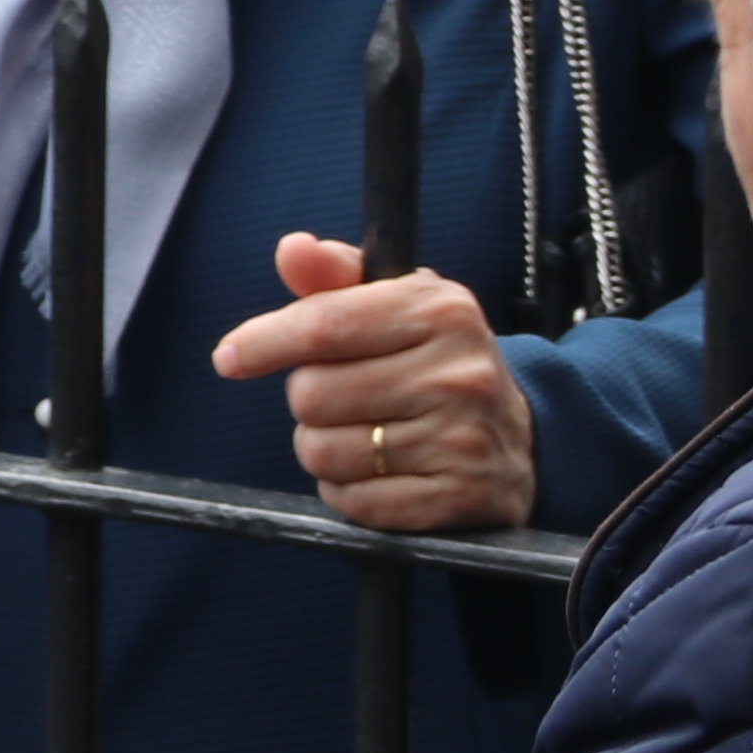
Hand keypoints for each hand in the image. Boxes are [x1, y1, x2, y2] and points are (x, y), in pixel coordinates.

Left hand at [220, 233, 532, 531]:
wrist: (523, 437)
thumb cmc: (436, 360)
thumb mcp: (398, 304)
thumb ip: (336, 277)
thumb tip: (292, 249)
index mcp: (440, 311)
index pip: (323, 326)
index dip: (262, 342)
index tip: (229, 358)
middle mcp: (458, 373)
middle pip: (312, 395)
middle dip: (309, 402)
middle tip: (345, 398)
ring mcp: (463, 440)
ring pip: (325, 454)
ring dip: (326, 450)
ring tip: (366, 436)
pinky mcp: (458, 499)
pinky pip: (356, 504)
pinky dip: (350, 493)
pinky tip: (382, 473)